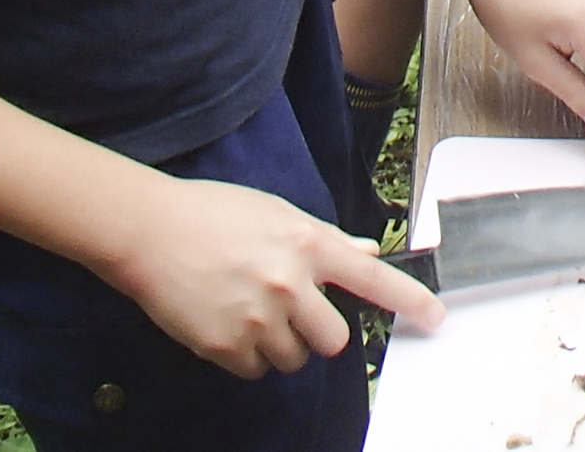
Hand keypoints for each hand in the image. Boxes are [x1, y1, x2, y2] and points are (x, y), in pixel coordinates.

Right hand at [113, 170, 439, 373]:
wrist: (150, 232)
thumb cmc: (214, 214)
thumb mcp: (277, 213)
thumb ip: (325, 238)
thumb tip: (363, 248)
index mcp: (308, 243)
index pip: (372, 276)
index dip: (409, 301)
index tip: (435, 319)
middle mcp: (290, 282)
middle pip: (334, 339)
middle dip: (317, 332)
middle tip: (290, 311)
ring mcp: (258, 317)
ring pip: (295, 358)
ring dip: (280, 345)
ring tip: (249, 309)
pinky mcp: (226, 345)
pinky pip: (256, 370)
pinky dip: (247, 357)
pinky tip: (228, 323)